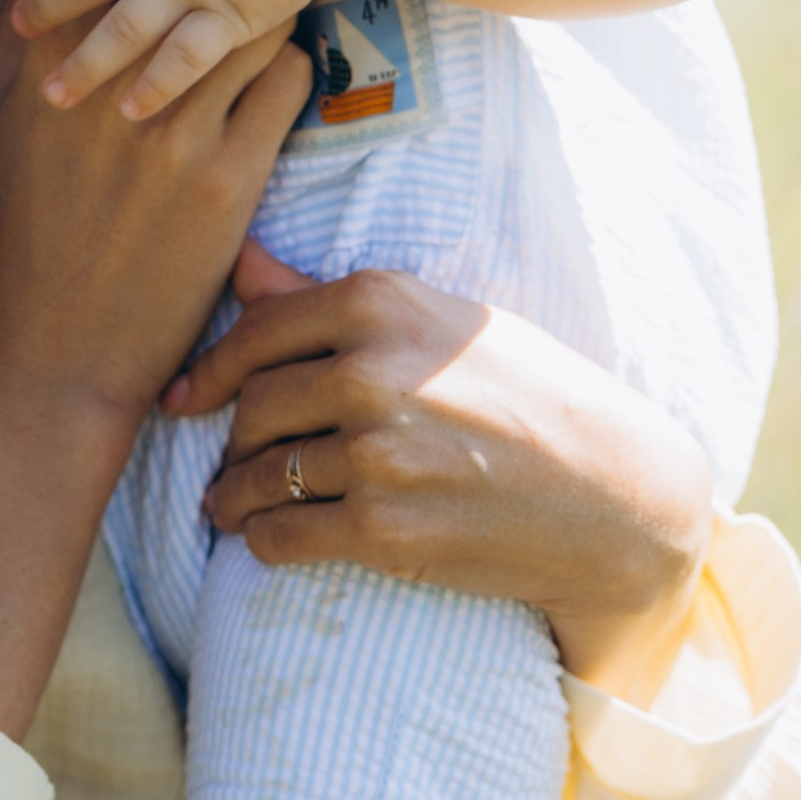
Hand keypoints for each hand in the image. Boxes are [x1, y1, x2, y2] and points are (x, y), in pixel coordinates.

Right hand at [0, 0, 311, 443]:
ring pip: (247, 21)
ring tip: (268, 3)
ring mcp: (176, 131)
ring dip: (259, 7)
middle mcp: (114, 87)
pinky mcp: (231, 177)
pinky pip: (285, 84)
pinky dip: (286, 65)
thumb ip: (3, 43)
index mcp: (48, 70)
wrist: (54, 355)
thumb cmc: (9, 241)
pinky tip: (278, 71)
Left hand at [166, 245, 714, 683]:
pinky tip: (269, 538)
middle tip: (223, 461)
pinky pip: (284, 535)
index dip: (210, 370)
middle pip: (253, 406)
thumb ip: (329, 297)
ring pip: (260, 475)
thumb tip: (242, 259)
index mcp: (383, 302)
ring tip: (228, 505)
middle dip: (230, 439)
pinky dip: (264, 540)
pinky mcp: (385, 530)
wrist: (613, 493)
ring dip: (233, 497)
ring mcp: (377, 453)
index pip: (258, 332)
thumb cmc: (530, 394)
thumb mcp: (440, 322)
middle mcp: (372, 370)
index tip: (187, 396)